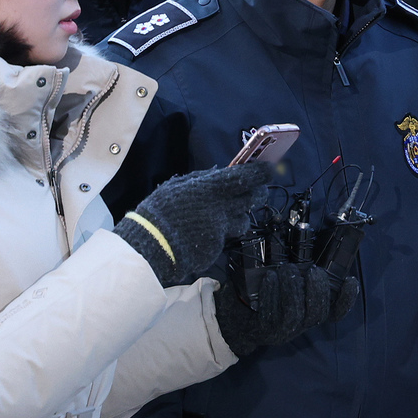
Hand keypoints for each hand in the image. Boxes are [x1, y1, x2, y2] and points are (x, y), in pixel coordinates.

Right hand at [115, 163, 270, 287]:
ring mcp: (222, 230)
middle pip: (255, 199)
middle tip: (254, 191)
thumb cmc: (159, 211)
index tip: (267, 169)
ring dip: (240, 216)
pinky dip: (219, 233)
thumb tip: (217, 174)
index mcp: (211, 189)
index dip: (261, 173)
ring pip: (244, 221)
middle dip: (257, 193)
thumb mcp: (176, 187)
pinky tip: (204, 233)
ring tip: (225, 214)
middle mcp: (222, 209)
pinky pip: (225, 237)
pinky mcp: (217, 248)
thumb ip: (200, 180)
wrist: (150, 246)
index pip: (247, 177)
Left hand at [214, 262, 358, 355]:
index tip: (350, 280)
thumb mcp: (284, 284)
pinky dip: (272, 294)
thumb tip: (306, 240)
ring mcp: (283, 329)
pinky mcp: (264, 330)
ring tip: (286, 270)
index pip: (335, 311)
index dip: (346, 299)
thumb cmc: (263, 294)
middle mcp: (300, 323)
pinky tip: (269, 279)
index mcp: (309, 310)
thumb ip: (298, 270)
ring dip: (293, 289)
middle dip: (318, 290)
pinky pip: (272, 314)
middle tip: (311, 270)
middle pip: (318, 312)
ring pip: (295, 313)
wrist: (233, 318)